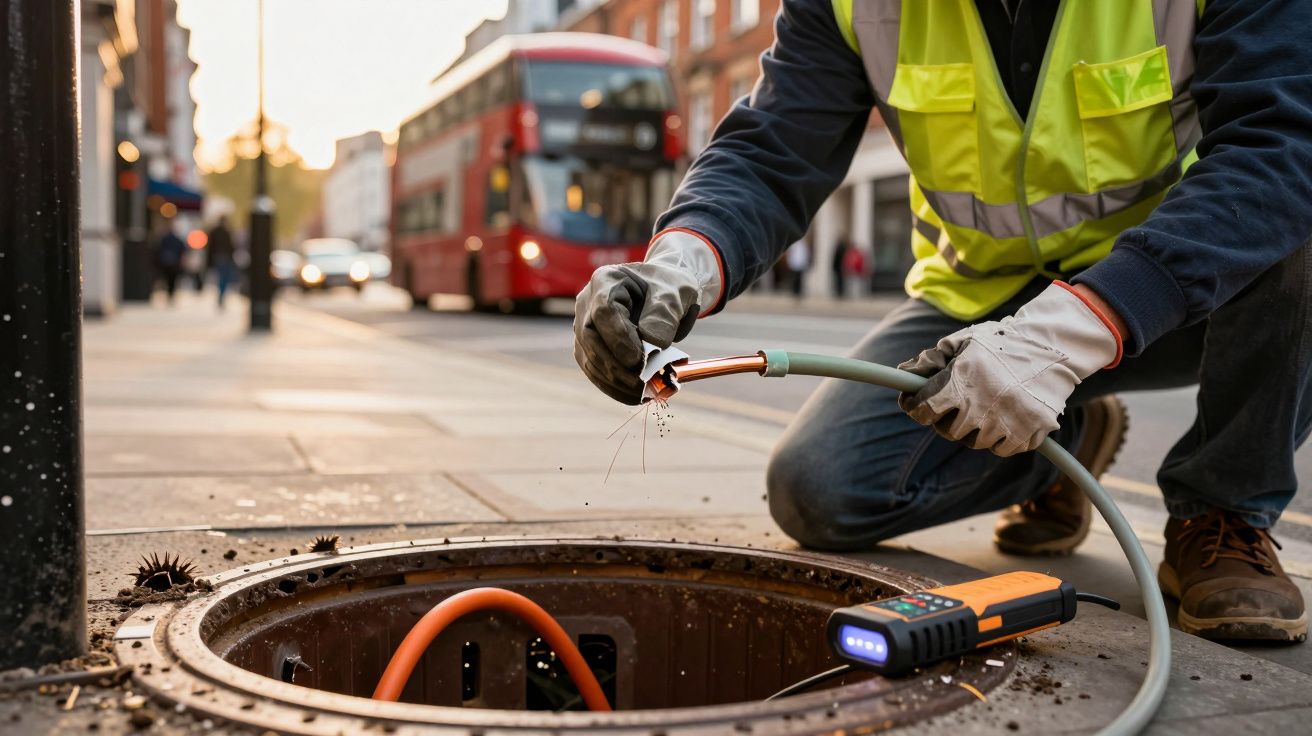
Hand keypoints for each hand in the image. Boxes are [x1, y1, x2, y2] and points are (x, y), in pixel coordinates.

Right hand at [573, 229, 722, 403]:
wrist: (665, 293)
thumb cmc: (670, 287)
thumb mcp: (676, 292)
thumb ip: (665, 313)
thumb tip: (653, 343)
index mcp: (606, 280)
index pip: (603, 311)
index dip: (618, 337)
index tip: (638, 360)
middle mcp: (587, 303)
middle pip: (590, 337)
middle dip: (616, 365)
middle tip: (642, 382)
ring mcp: (585, 326)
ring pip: (589, 358)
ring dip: (615, 380)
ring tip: (643, 392)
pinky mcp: (589, 348)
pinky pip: (595, 370)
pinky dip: (613, 387)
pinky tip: (635, 397)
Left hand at [897, 283, 1121, 455]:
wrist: (1053, 345)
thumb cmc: (1001, 342)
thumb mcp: (962, 341)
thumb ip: (931, 359)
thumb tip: (905, 374)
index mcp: (961, 380)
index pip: (924, 409)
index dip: (916, 407)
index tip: (918, 403)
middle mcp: (982, 404)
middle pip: (949, 431)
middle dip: (948, 418)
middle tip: (959, 402)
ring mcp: (1008, 421)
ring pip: (976, 442)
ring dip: (975, 429)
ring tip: (986, 405)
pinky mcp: (1031, 432)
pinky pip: (1003, 449)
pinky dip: (1001, 438)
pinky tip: (1005, 417)